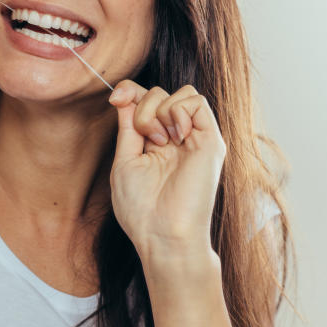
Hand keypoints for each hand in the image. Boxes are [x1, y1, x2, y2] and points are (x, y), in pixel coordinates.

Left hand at [107, 80, 226, 260]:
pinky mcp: (211, 141)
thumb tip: (125, 95)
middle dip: (143, 107)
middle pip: (160, 92)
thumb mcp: (125, 161)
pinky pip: (197, 101)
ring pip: (181, 92)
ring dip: (160, 110)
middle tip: (145, 139)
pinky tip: (175, 135)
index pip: (146, 100)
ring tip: (160, 141)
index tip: (115, 99)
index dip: (130, 91)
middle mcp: (178, 137)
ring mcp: (195, 138)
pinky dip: (179, 110)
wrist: (164, 235)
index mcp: (157, 142)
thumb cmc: (142, 209)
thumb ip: (128, 126)